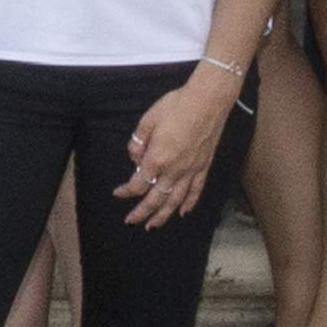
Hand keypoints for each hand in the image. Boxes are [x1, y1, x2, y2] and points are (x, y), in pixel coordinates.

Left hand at [119, 70, 239, 219]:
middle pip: (155, 199)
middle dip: (141, 212)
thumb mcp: (148, 119)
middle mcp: (174, 170)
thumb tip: (135, 158)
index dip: (126, 191)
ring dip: (163, 216)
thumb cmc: (176, 105)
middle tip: (131, 221)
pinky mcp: (203, 167)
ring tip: (153, 226)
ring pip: (175, 201)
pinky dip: (189, 204)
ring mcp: (191, 170)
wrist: (208, 100)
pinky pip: (196, 191)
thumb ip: (138, 142)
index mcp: (157, 158)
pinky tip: (183, 212)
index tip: (118, 193)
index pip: (138, 184)